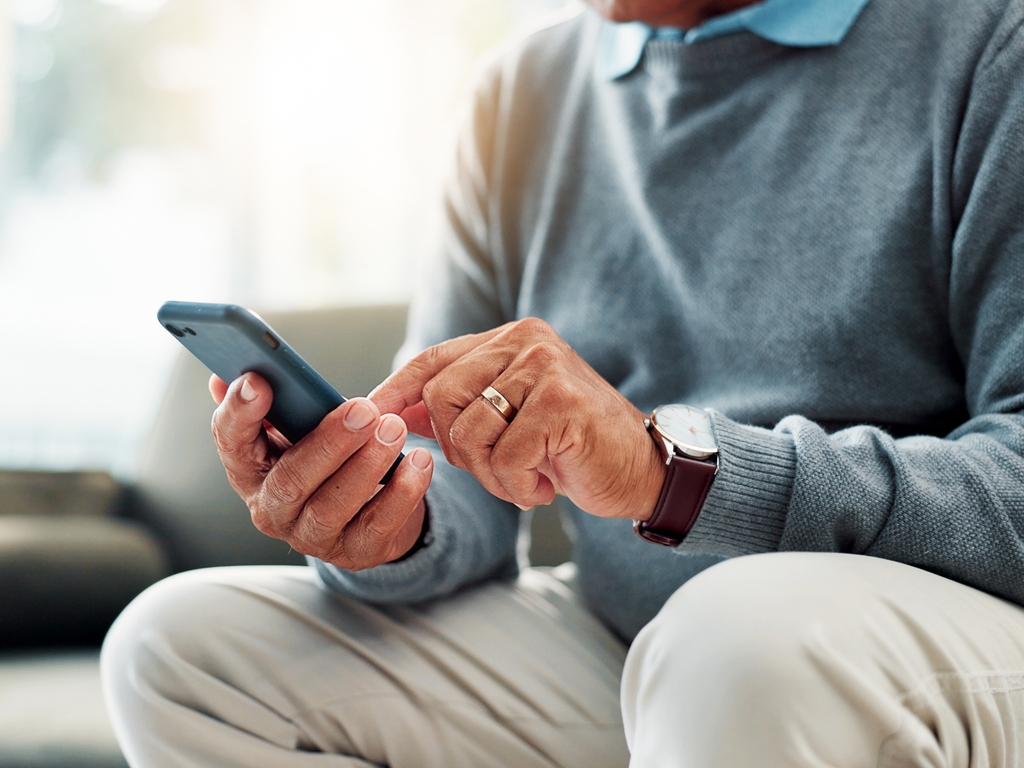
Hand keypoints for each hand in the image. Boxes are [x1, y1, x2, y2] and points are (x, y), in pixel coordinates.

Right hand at [209, 373, 432, 569]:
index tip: (258, 380)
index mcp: (251, 469)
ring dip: (367, 464)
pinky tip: (420, 461)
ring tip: (394, 428)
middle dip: (328, 442)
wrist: (368, 513)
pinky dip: (402, 491)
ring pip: (332, 505)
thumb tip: (228, 375)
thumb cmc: (327, 460)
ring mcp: (311, 536)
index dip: (240, 413)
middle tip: (363, 409)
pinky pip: (378, 524)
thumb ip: (274, 404)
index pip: (231, 442)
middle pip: (291, 480)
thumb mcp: (299, 430)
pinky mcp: (355, 552)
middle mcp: (272, 509)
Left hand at [371, 318, 665, 520]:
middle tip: (499, 467)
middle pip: (440, 397)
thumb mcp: (510, 421)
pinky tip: (547, 483)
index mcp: (512, 339)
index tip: (368, 414)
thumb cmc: (573, 446)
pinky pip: (504, 457)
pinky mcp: (560, 405)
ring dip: (492, 474)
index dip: (396, 389)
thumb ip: (461, 410)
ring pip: (468, 432)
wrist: (643, 469)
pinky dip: (518, 486)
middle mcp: (527, 342)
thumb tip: (396, 410)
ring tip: (528, 477)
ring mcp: (545, 369)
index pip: (434, 358)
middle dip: (457, 449)